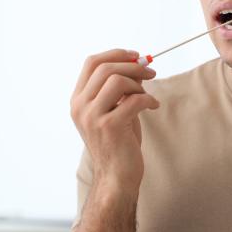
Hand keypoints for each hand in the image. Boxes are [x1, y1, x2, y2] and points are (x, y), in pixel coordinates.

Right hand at [70, 49, 158, 194]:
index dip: (115, 54)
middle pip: (105, 68)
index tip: (136, 56)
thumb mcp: (115, 110)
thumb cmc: (118, 143)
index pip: (91, 63)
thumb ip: (120, 88)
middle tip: (151, 71)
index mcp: (78, 100)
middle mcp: (80, 106)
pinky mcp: (109, 126)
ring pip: (117, 80)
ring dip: (138, 84)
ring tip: (147, 95)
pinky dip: (148, 99)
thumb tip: (138, 64)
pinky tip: (154, 106)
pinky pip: (134, 100)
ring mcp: (92, 117)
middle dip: (132, 66)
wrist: (117, 177)